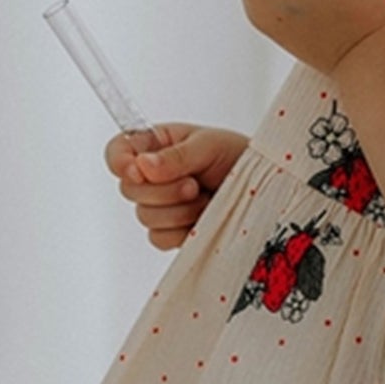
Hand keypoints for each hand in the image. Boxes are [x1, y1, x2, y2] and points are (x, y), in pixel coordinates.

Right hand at [105, 121, 249, 250]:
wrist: (265, 187)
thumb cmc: (238, 156)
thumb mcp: (209, 146)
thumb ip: (176, 156)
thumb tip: (143, 165)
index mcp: (156, 146)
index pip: (118, 151)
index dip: (119, 162)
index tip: (137, 171)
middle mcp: (153, 175)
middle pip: (128, 190)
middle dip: (163, 190)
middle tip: (194, 184)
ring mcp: (162, 205)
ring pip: (144, 216)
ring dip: (179, 210)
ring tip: (205, 198)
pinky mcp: (172, 231)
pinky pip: (159, 238)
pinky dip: (183, 230)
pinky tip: (204, 217)